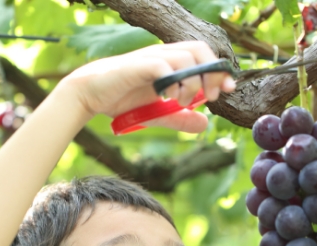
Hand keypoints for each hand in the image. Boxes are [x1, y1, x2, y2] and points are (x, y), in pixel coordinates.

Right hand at [58, 42, 235, 132]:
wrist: (89, 94)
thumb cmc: (122, 99)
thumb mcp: (157, 113)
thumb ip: (180, 118)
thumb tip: (205, 124)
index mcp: (170, 61)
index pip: (204, 55)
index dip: (220, 70)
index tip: (227, 89)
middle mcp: (163, 54)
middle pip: (200, 49)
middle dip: (212, 73)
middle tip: (211, 97)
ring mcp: (151, 58)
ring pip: (186, 57)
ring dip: (193, 82)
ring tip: (183, 101)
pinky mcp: (138, 65)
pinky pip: (164, 66)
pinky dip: (173, 82)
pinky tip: (169, 98)